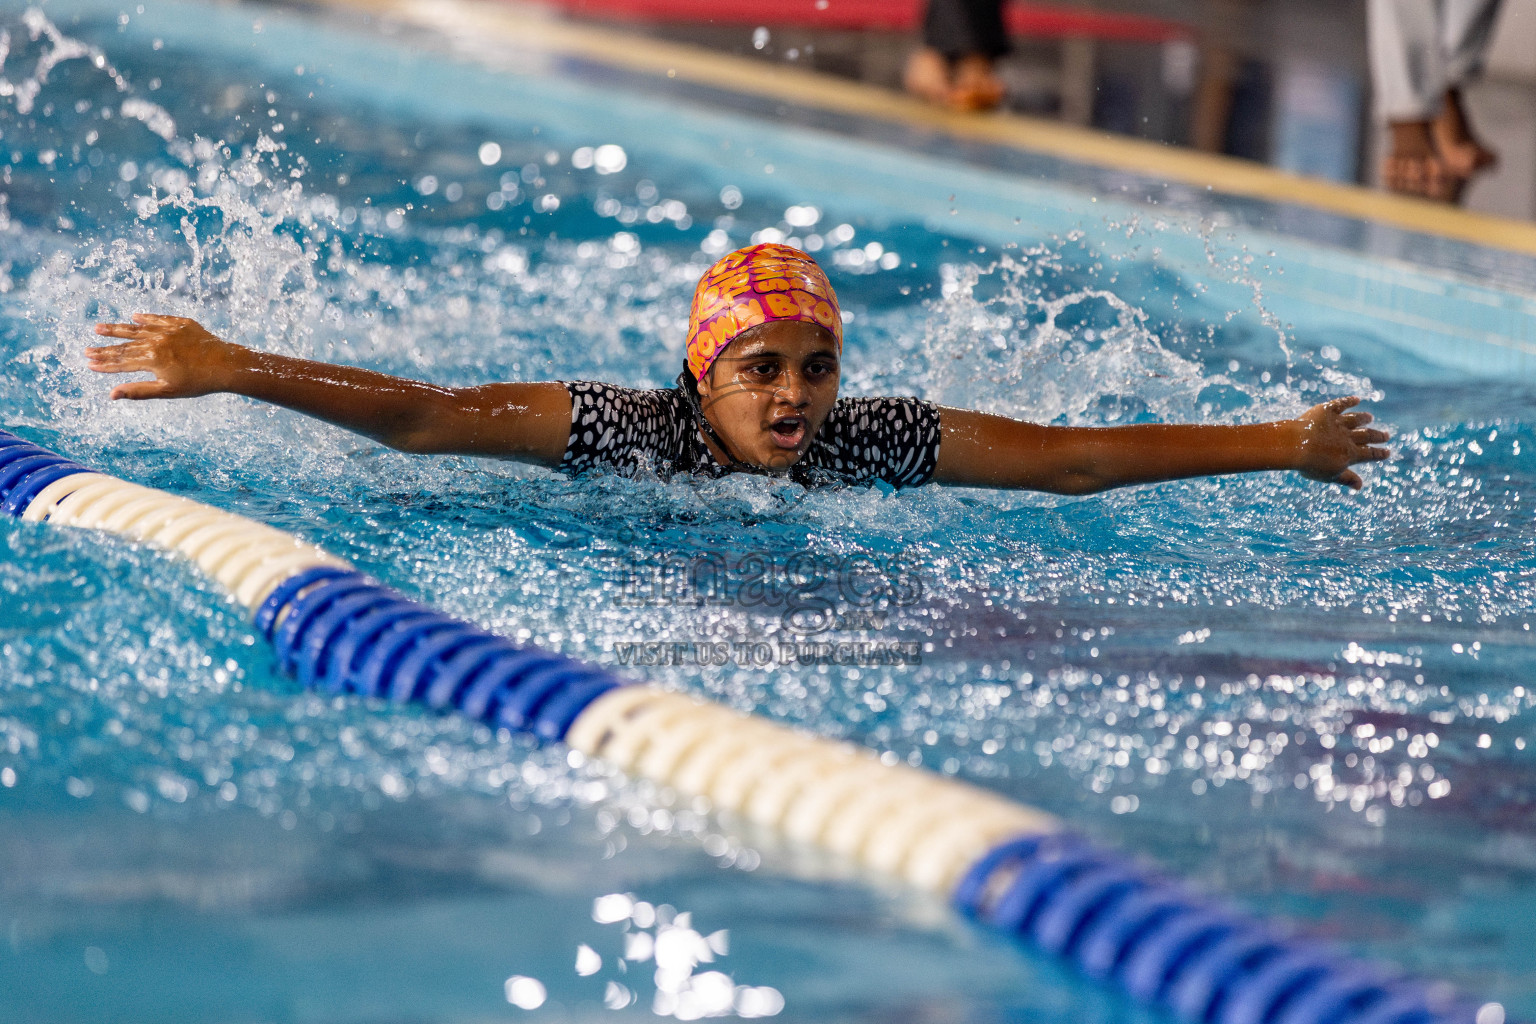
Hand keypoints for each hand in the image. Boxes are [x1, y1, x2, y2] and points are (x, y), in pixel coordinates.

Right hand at [86, 314, 245, 399]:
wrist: (227, 365)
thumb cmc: (197, 383)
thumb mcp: (167, 391)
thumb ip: (138, 391)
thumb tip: (111, 394)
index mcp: (152, 359)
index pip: (122, 362)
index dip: (105, 364)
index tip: (89, 364)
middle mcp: (157, 341)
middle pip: (126, 346)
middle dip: (105, 349)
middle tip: (87, 349)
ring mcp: (169, 330)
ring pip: (138, 329)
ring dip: (118, 329)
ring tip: (100, 328)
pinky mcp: (182, 324)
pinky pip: (160, 319)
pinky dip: (147, 318)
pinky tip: (135, 316)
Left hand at [1293, 396, 1390, 489]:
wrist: (1294, 445)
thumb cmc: (1310, 464)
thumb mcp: (1329, 475)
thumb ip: (1346, 479)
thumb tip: (1360, 487)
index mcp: (1350, 454)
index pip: (1369, 454)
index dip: (1379, 454)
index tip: (1388, 452)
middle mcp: (1347, 437)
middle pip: (1367, 435)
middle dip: (1378, 436)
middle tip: (1386, 435)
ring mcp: (1337, 423)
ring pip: (1355, 419)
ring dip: (1364, 418)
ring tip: (1369, 417)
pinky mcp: (1326, 411)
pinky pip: (1341, 404)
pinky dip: (1349, 401)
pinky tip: (1356, 399)